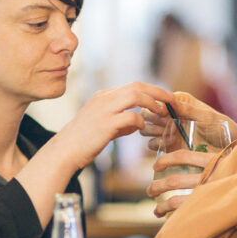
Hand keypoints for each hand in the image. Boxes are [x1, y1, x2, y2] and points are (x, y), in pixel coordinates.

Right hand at [57, 81, 173, 170]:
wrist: (64, 151)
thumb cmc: (83, 141)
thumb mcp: (103, 125)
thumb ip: (121, 122)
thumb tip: (138, 122)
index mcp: (104, 96)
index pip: (134, 86)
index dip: (152, 90)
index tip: (165, 98)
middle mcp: (104, 98)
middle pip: (138, 86)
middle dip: (158, 92)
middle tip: (172, 101)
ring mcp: (104, 110)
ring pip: (136, 95)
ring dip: (153, 103)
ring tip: (161, 113)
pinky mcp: (105, 124)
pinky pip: (131, 117)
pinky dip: (140, 122)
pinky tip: (142, 128)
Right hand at [140, 91, 236, 155]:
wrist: (230, 151)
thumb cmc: (224, 129)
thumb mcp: (209, 118)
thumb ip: (189, 110)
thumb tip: (169, 101)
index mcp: (179, 102)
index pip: (155, 100)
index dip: (156, 107)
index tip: (166, 116)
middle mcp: (171, 114)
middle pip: (146, 114)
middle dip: (153, 121)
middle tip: (166, 127)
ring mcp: (168, 130)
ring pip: (146, 129)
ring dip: (153, 133)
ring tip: (171, 137)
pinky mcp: (168, 146)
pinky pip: (152, 145)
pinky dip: (156, 145)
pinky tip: (171, 145)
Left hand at [147, 146, 210, 216]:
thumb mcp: (235, 161)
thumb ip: (216, 161)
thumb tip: (196, 162)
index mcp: (215, 161)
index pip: (182, 156)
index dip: (164, 160)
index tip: (155, 167)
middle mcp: (211, 177)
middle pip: (174, 181)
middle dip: (157, 187)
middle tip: (150, 191)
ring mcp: (209, 196)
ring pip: (175, 202)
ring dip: (161, 206)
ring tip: (156, 210)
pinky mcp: (209, 211)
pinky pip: (184, 214)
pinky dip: (173, 217)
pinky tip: (169, 219)